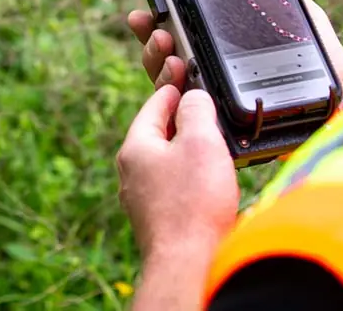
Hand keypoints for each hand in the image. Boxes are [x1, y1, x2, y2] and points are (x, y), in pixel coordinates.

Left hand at [116, 86, 238, 309]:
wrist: (187, 263)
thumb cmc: (192, 204)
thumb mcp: (200, 141)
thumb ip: (196, 111)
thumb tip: (192, 98)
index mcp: (135, 148)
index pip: (153, 107)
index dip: (172, 89)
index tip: (183, 78)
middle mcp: (131, 173)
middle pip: (156, 135)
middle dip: (179, 121)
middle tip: (203, 110)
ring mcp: (142, 199)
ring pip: (164, 162)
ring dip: (186, 151)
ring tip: (210, 145)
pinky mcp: (158, 220)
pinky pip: (172, 187)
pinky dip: (188, 177)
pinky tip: (207, 182)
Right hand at [126, 0, 342, 103]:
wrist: (341, 115)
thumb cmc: (332, 78)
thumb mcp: (312, 30)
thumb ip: (295, 6)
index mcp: (231, 57)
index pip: (187, 38)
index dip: (162, 23)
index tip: (147, 12)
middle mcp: (216, 82)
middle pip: (169, 59)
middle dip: (153, 39)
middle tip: (151, 25)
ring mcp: (214, 107)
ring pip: (169, 83)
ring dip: (157, 61)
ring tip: (163, 43)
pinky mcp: (217, 130)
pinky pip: (182, 112)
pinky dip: (170, 92)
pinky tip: (173, 75)